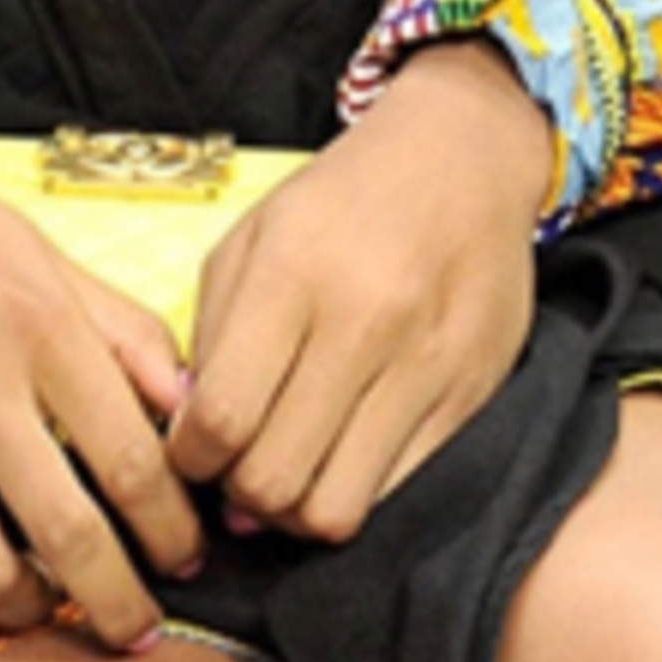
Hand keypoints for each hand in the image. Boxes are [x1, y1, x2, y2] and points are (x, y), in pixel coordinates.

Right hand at [0, 80, 203, 647]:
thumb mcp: (44, 255)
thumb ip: (122, 330)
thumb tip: (188, 402)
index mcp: (40, 324)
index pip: (131, 456)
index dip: (172, 525)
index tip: (189, 554)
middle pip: (68, 531)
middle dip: (117, 598)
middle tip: (137, 625)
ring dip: (32, 610)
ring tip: (56, 608)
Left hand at [164, 37, 553, 542]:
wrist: (468, 153)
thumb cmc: (344, 198)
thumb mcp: (255, 237)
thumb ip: (214, 337)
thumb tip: (196, 447)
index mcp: (294, 270)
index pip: (220, 419)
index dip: (188, 459)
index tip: (194, 449)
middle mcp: (365, 318)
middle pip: (272, 479)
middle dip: (239, 490)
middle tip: (242, 462)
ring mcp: (427, 359)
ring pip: (335, 508)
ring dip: (299, 506)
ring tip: (295, 466)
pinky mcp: (472, 389)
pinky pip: (398, 490)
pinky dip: (360, 489)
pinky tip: (347, 452)